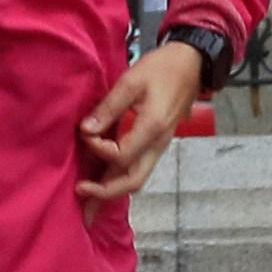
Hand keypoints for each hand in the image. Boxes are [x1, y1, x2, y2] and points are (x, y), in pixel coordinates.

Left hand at [74, 42, 200, 207]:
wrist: (192, 64)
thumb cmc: (162, 68)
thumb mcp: (132, 81)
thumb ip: (108, 107)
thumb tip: (86, 130)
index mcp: (152, 128)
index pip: (120, 156)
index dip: (97, 150)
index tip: (85, 133)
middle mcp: (157, 145)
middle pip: (132, 182)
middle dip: (104, 195)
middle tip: (79, 198)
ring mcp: (159, 147)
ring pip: (136, 180)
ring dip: (111, 193)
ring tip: (88, 206)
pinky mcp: (156, 145)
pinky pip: (138, 170)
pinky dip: (119, 181)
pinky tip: (104, 185)